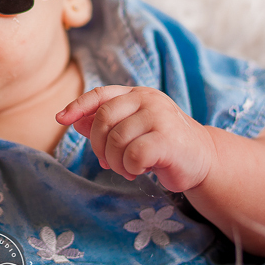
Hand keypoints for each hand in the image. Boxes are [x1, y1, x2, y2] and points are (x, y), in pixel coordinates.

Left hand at [56, 86, 215, 192]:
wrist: (203, 158)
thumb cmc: (163, 144)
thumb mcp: (133, 130)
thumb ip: (106, 125)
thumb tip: (74, 121)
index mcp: (137, 94)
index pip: (101, 95)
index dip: (78, 106)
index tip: (61, 119)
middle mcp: (148, 99)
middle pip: (103, 119)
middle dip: (99, 146)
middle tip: (107, 162)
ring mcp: (159, 116)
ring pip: (116, 140)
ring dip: (115, 162)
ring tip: (128, 168)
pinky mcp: (168, 139)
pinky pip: (133, 155)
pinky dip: (131, 168)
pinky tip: (140, 170)